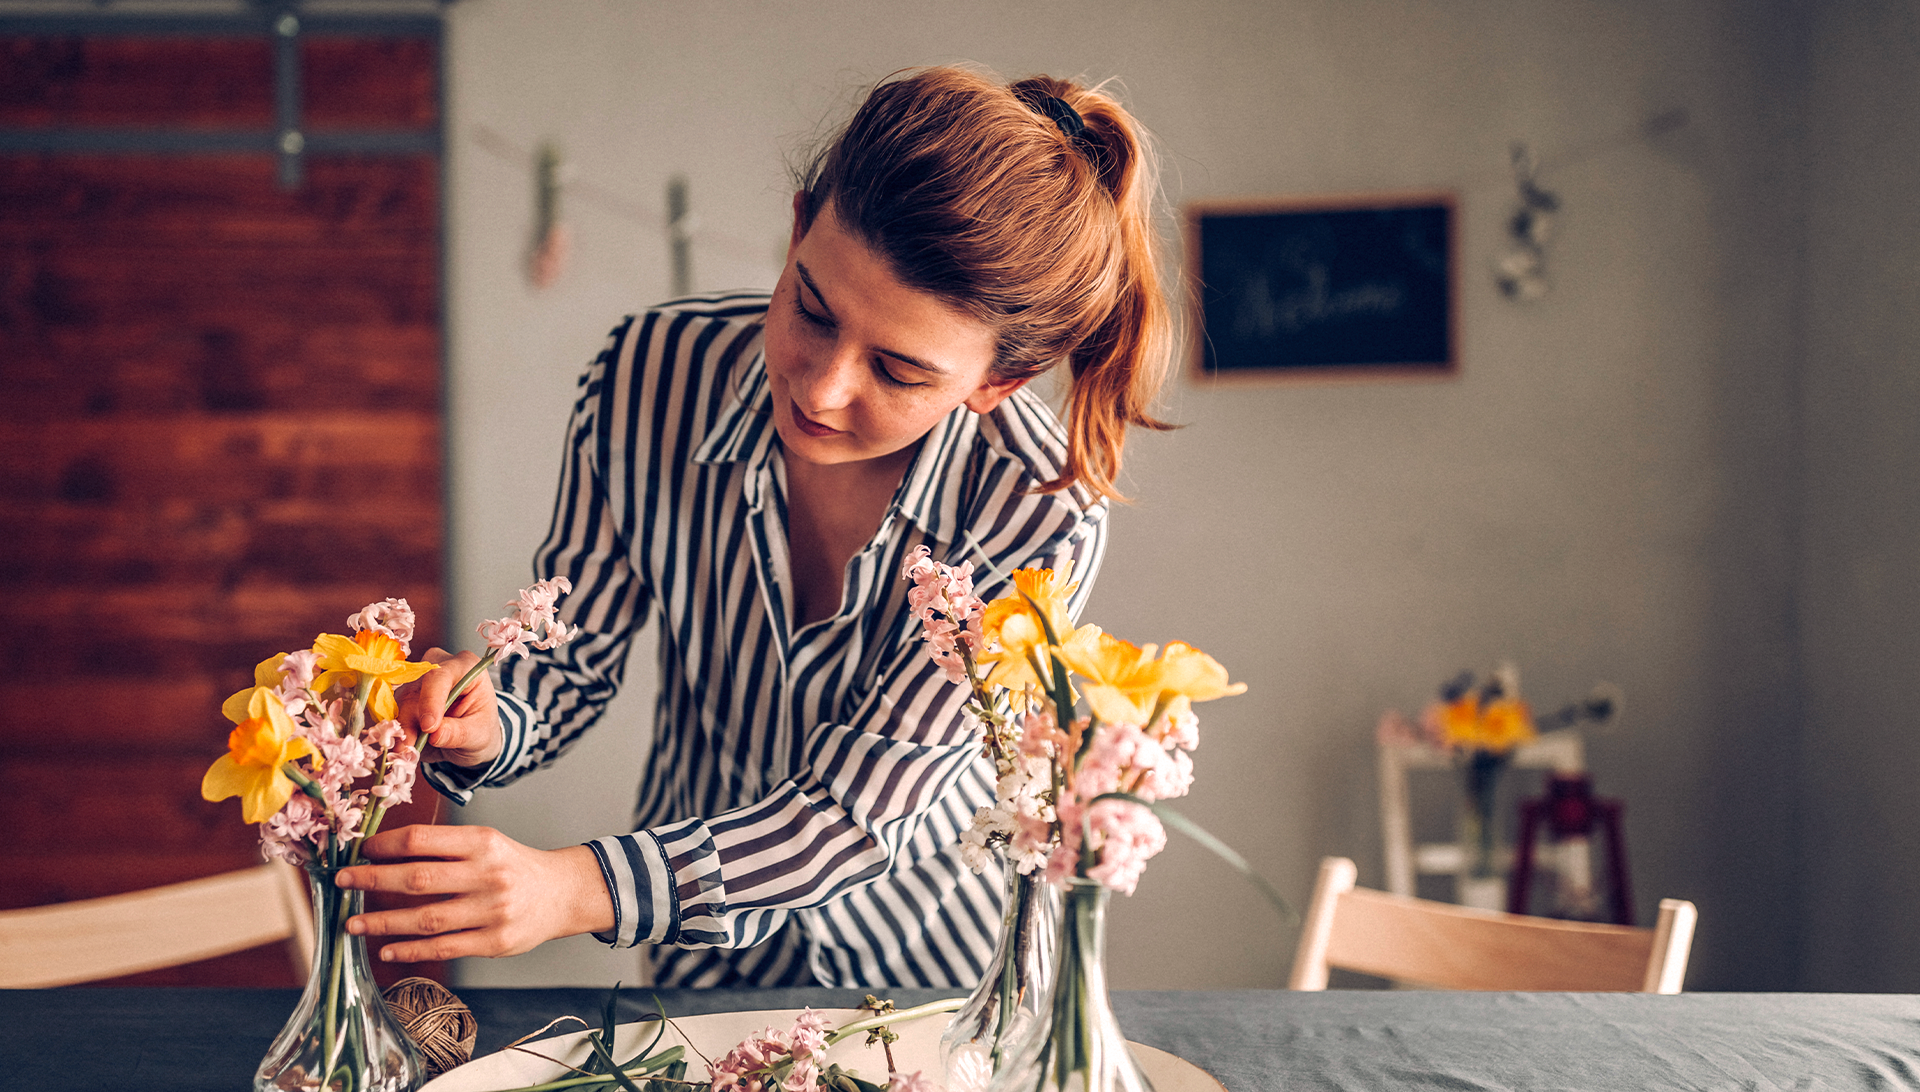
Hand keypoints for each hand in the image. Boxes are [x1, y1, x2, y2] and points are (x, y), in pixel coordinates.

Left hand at [337, 824, 615, 962]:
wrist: (562, 894)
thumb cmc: (513, 866)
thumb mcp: (487, 843)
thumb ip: (444, 847)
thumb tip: (383, 854)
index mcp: (483, 842)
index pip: (422, 840)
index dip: (385, 846)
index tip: (361, 851)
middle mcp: (488, 875)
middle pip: (418, 878)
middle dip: (372, 881)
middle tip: (342, 882)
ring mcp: (492, 911)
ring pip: (425, 918)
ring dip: (382, 923)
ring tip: (352, 924)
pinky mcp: (494, 942)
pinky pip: (443, 947)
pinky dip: (410, 949)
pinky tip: (386, 948)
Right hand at [396, 648, 501, 768]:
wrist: (471, 736)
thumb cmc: (480, 728)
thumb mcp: (478, 734)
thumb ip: (458, 733)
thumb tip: (435, 735)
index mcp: (465, 667)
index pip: (440, 676)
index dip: (431, 700)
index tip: (429, 727)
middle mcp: (438, 667)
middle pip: (415, 689)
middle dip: (411, 720)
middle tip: (410, 747)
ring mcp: (419, 681)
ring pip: (401, 702)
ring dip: (402, 728)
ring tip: (407, 751)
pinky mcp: (405, 697)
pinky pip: (394, 713)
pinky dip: (397, 731)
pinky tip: (402, 746)